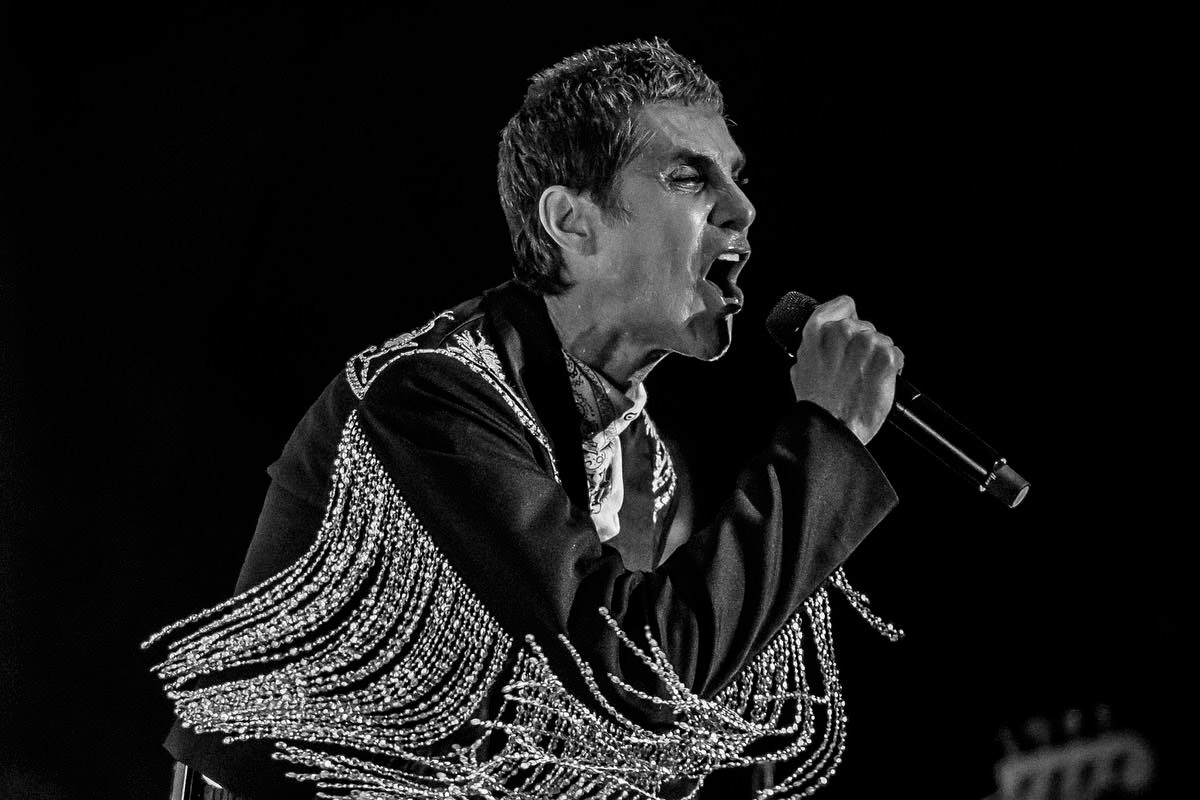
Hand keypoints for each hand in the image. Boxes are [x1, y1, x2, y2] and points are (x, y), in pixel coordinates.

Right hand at [789, 295, 903, 445]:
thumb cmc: (816, 403)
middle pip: (865, 326)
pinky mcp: (887, 357)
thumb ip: (813, 347)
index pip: (844, 304)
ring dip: (877, 357)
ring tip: (864, 379)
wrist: (833, 427)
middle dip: (862, 345)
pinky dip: (892, 367)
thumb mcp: (800, 368)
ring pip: (881, 340)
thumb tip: (823, 342)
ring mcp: (866, 343)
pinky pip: (896, 353)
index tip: (851, 332)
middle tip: (854, 369)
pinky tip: (877, 382)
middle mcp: (842, 331)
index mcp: (818, 331)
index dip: (849, 317)